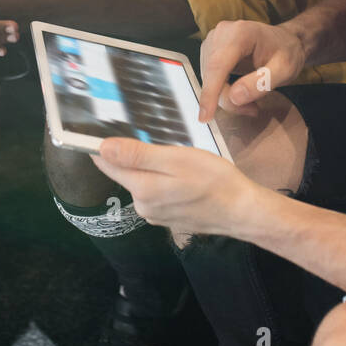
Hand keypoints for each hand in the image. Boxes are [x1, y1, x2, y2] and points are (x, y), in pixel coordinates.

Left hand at [90, 138, 258, 237]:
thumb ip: (138, 155)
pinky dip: (162, 180)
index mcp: (141, 189)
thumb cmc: (214, 180)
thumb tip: (102, 148)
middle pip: (124, 173)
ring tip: (172, 155)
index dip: (105, 144)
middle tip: (156, 138)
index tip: (108, 127)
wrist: (243, 212)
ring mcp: (155, 214)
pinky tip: (181, 175)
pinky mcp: (167, 218)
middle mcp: (142, 205)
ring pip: (141, 182)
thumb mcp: (177, 159)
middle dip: (133, 154)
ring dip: (149, 167)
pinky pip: (155, 192)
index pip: (107, 163)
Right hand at [198, 20, 306, 119]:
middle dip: (227, 99)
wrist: (285, 41)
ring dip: (226, 96)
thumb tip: (234, 97)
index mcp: (240, 33)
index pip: (218, 65)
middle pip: (212, 75)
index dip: (210, 92)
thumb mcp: (285, 70)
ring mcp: (213, 41)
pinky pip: (210, 78)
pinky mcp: (210, 50)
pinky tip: (240, 93)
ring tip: (251, 100)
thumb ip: (261, 83)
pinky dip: (222, 91)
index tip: (205, 116)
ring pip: (209, 79)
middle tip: (252, 109)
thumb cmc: (287, 52)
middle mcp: (221, 33)